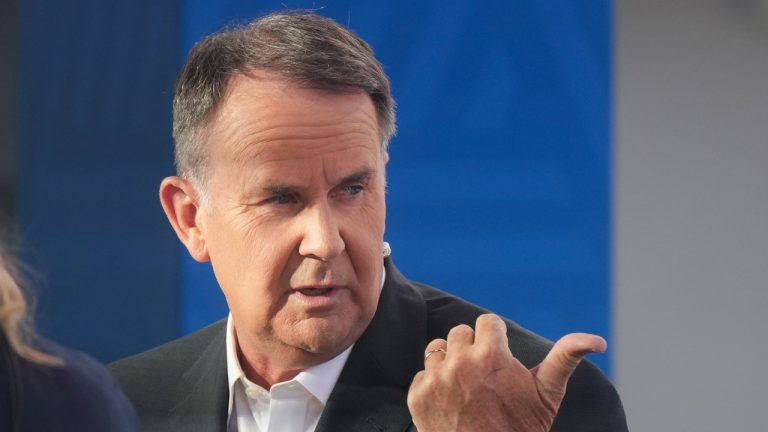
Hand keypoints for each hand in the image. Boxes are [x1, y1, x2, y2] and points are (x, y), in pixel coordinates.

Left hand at [406, 314, 605, 431]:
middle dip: (472, 349)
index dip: (495, 340)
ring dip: (450, 362)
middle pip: (461, 332)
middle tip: (484, 377)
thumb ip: (566, 357)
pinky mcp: (417, 396)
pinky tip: (451, 403)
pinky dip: (433, 385)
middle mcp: (460, 361)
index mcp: (491, 353)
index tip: (499, 359)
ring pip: (438, 348)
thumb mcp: (547, 393)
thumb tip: (598, 340)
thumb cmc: (522, 428)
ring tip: (466, 388)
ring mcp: (436, 378)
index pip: (487, 322)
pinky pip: (422, 374)